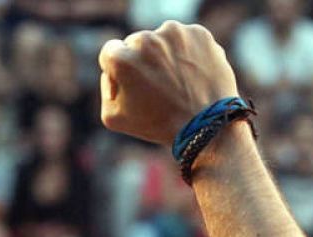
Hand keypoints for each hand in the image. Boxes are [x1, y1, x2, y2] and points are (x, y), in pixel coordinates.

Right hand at [98, 22, 238, 146]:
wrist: (206, 126)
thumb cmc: (158, 125)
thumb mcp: (113, 117)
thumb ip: (106, 86)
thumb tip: (115, 68)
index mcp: (122, 59)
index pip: (110, 51)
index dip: (119, 70)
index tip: (133, 84)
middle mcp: (146, 40)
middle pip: (137, 43)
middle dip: (144, 61)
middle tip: (158, 87)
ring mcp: (175, 34)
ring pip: (162, 40)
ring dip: (166, 55)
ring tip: (177, 82)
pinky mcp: (199, 33)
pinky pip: (186, 40)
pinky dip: (188, 53)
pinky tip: (192, 75)